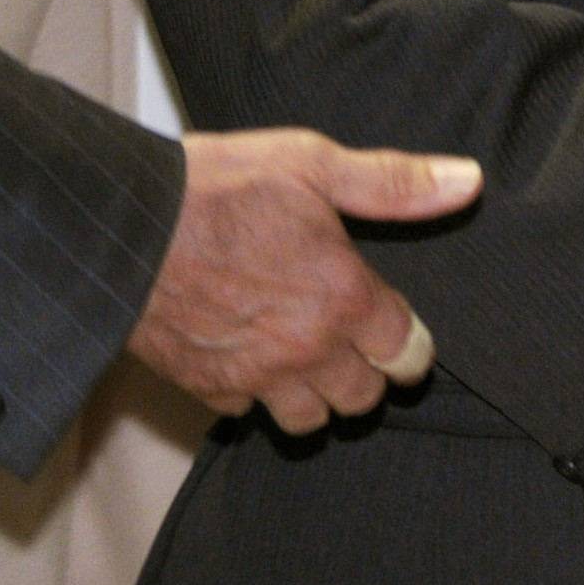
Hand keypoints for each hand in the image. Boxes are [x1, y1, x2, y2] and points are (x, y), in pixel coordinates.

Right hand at [124, 129, 482, 431]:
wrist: (116, 226)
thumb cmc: (215, 189)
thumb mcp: (314, 164)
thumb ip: (394, 183)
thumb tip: (467, 182)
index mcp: (343, 298)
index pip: (407, 353)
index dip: (411, 346)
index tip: (403, 336)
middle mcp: (304, 348)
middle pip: (363, 397)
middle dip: (369, 374)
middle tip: (358, 345)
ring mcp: (252, 374)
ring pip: (309, 420)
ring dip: (317, 396)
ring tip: (311, 361)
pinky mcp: (202, 385)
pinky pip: (245, 411)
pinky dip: (254, 395)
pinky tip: (251, 360)